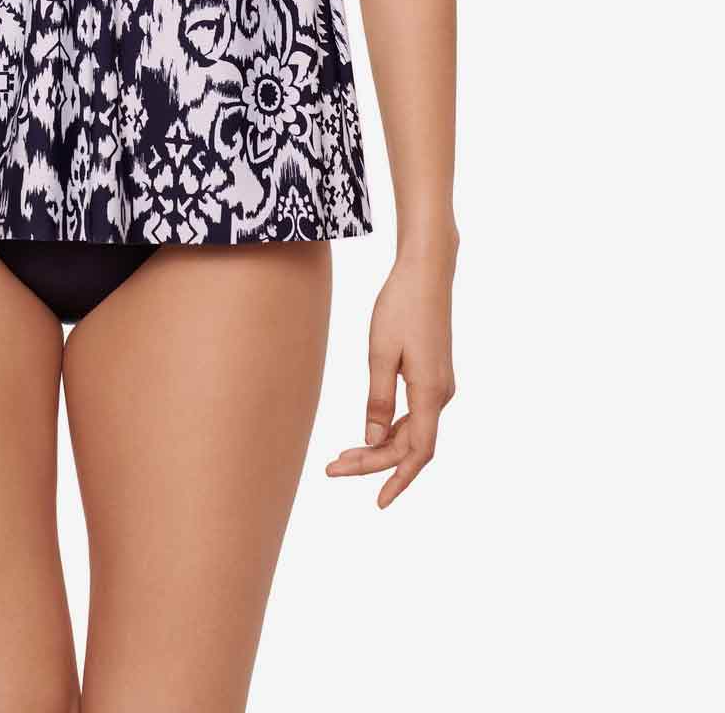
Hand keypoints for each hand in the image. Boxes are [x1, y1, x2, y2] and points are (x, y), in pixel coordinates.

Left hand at [325, 241, 456, 507]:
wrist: (427, 271)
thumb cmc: (401, 306)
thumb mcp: (380, 353)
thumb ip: (378, 400)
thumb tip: (373, 441)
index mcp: (431, 393)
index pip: (418, 452)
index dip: (398, 480)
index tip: (378, 503)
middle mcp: (441, 394)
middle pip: (410, 445)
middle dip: (373, 462)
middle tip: (333, 468)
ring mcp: (440, 384)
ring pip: (412, 431)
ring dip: (380, 447)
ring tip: (342, 456)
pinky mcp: (434, 374)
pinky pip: (416, 414)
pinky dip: (391, 428)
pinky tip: (369, 431)